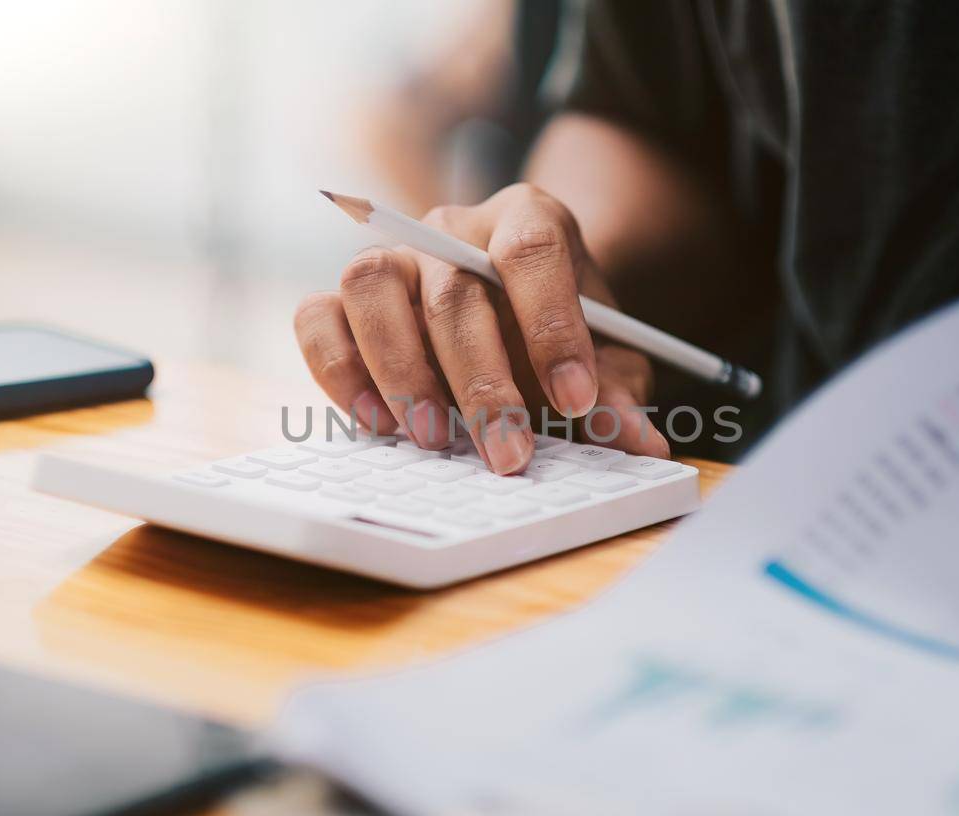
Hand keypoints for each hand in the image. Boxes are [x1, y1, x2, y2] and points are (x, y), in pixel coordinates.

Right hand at [294, 183, 668, 474]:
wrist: (518, 302)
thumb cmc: (561, 329)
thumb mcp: (605, 356)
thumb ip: (617, 392)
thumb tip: (641, 443)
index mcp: (527, 218)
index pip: (532, 251)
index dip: (553, 327)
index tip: (576, 399)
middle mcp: (450, 227)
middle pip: (453, 289)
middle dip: (482, 382)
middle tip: (509, 453)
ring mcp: (393, 255)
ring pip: (371, 285)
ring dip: (402, 371)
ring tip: (436, 441)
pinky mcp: (345, 296)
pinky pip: (318, 318)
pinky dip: (339, 372)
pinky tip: (381, 425)